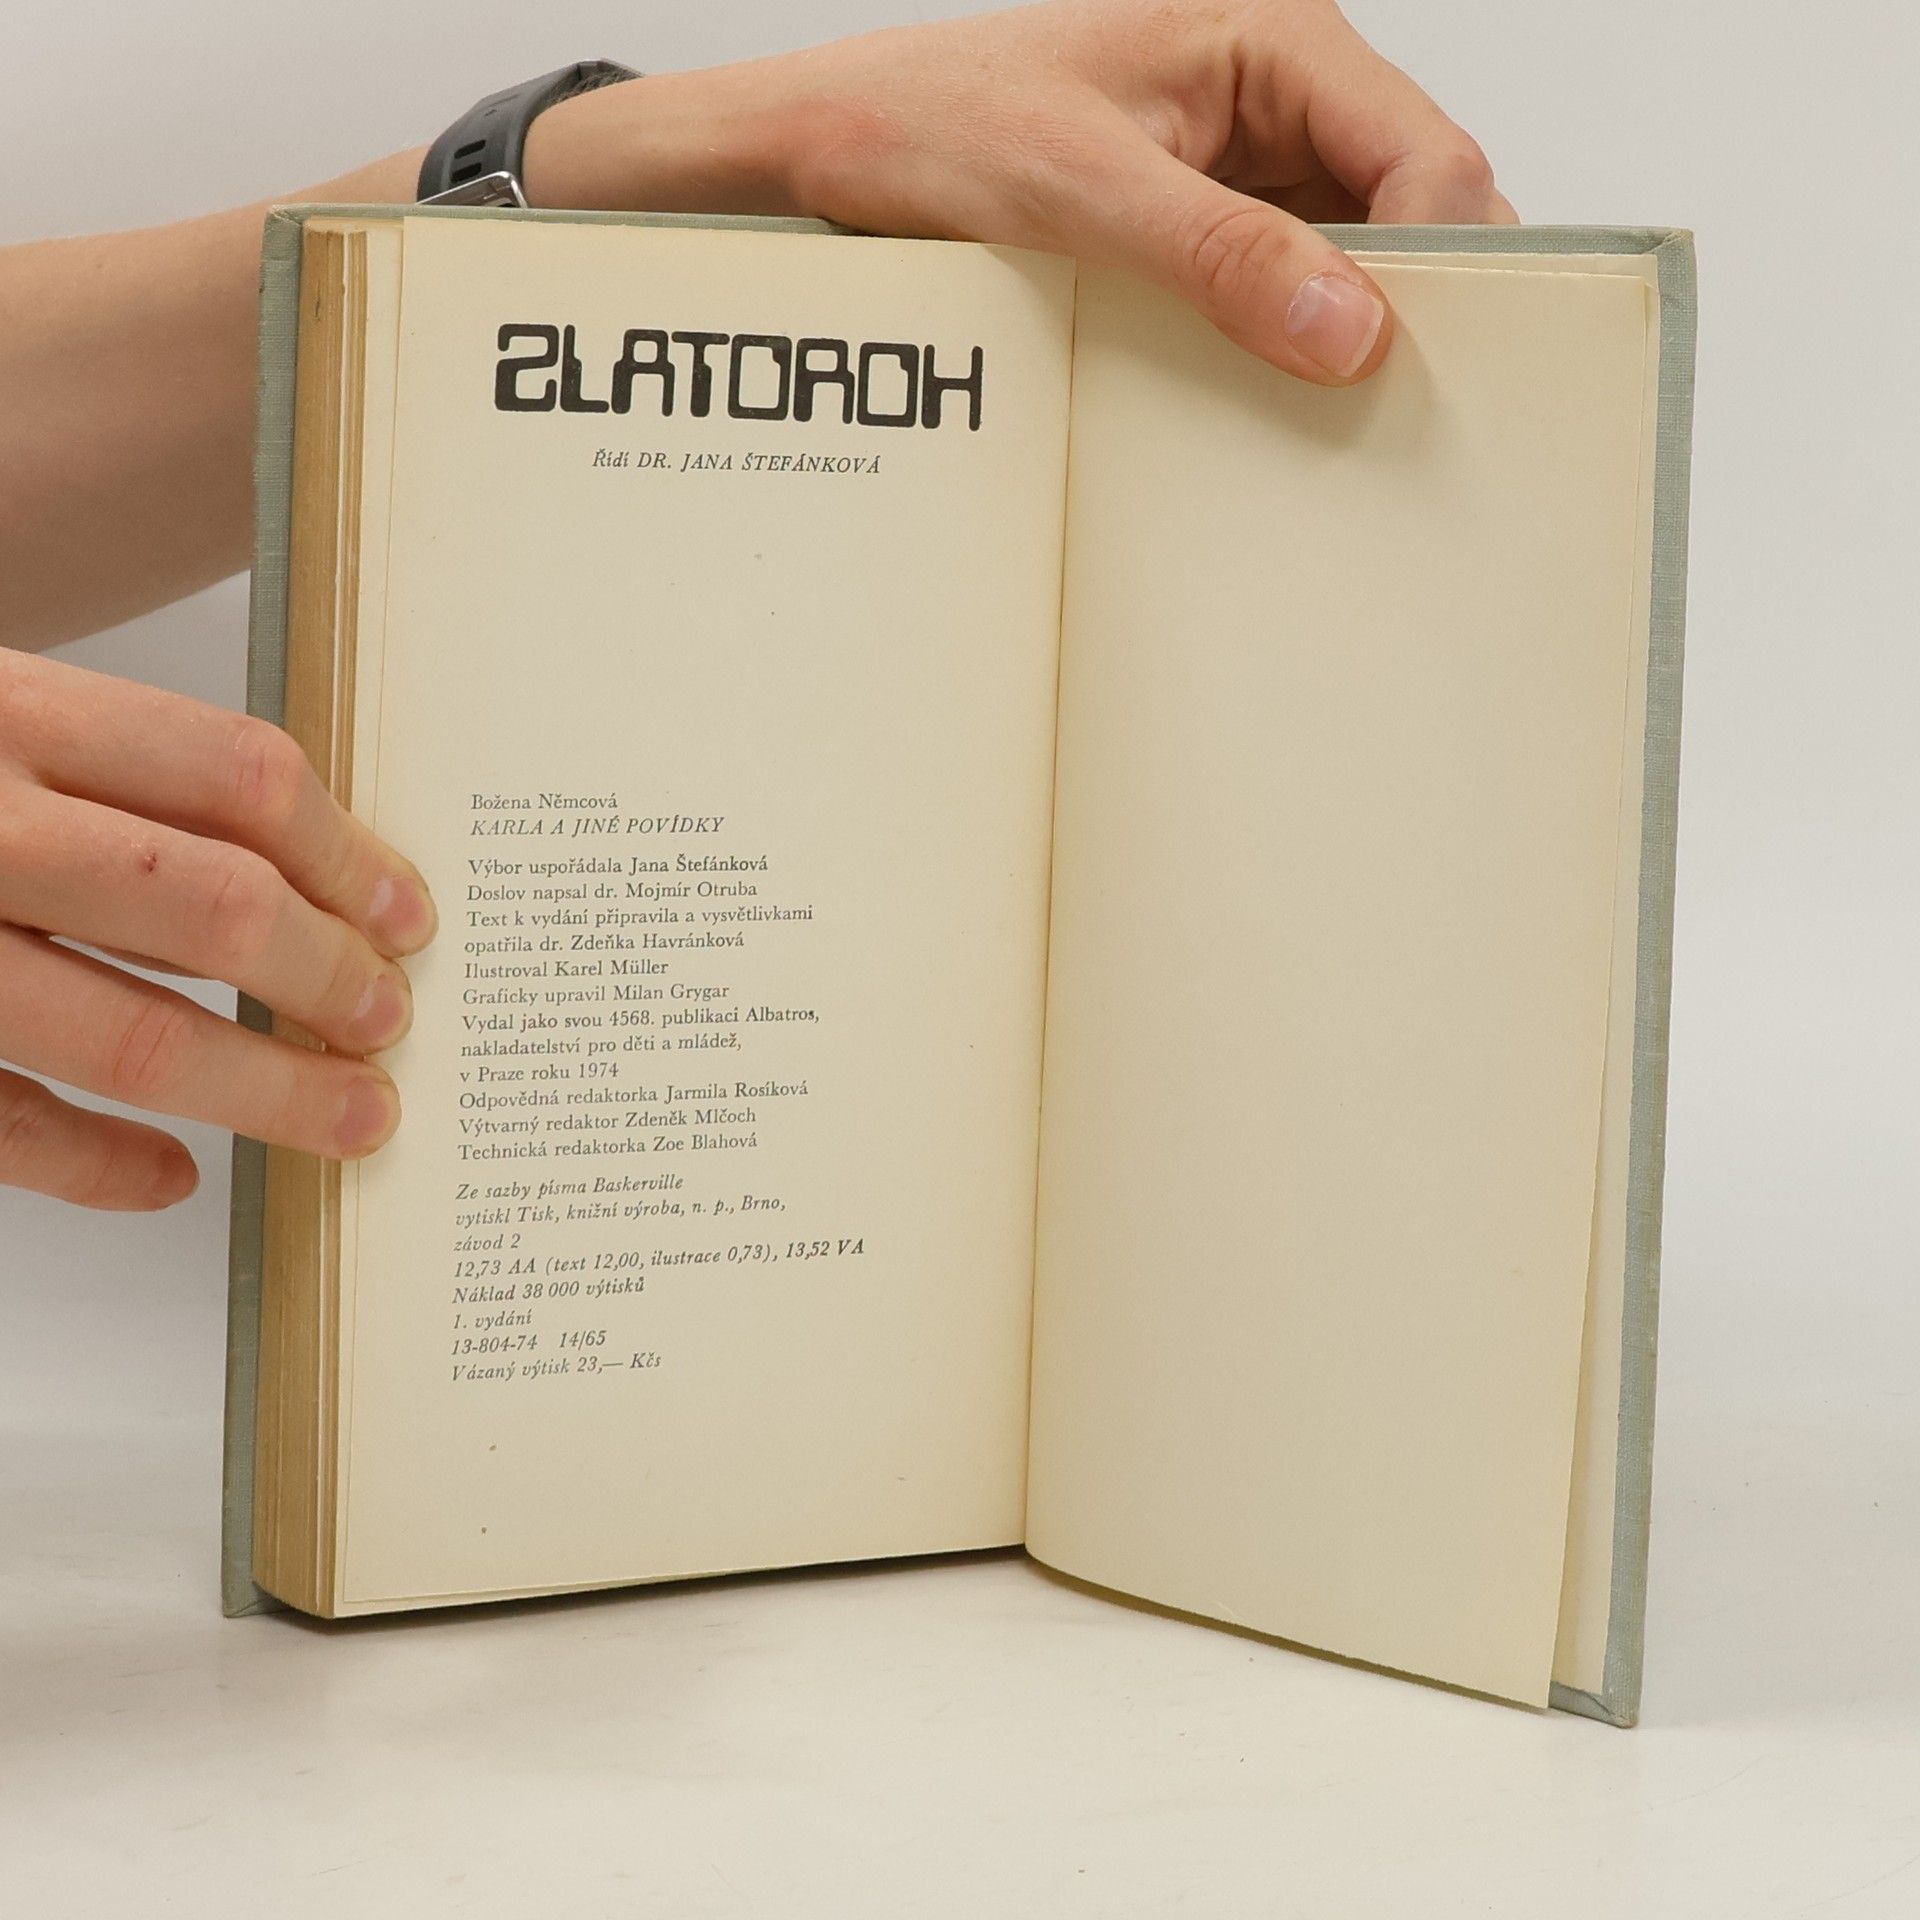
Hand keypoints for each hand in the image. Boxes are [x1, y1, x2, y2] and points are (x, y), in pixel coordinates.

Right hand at [0, 649, 435, 1209]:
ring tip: (351, 1114)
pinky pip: (2, 1125)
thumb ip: (112, 775)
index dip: (351, 854)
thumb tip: (307, 871)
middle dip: (328, 975)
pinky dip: (97, 1165)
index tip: (410, 914)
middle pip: (210, 905)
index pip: (236, 780)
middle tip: (391, 1019)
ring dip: (262, 1087)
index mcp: (6, 714)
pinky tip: (171, 1178)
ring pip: (125, 1032)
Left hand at [531, 0, 1515, 385]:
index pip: (1424, 151)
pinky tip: (1267, 401)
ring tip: (1327, 416)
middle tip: (1388, 409)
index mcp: (1272, 39)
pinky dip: (1283, 349)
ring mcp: (1242, 168)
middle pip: (1408, 210)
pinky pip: (1279, 293)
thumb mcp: (1078, 190)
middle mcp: (1274, 96)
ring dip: (1345, 337)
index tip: (1416, 363)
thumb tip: (1349, 327)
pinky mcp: (1201, 229)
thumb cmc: (929, 124)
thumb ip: (1220, 253)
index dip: (1442, 260)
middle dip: (1407, 306)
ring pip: (1351, 262)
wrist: (829, 157)